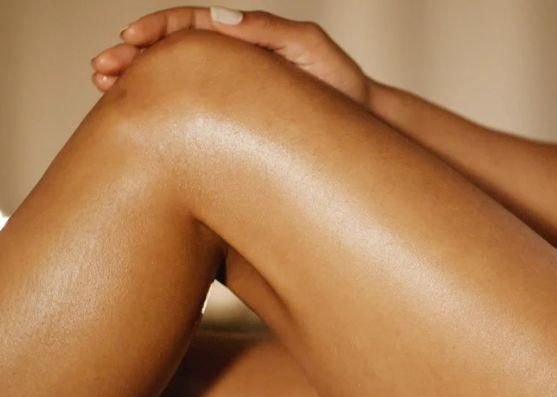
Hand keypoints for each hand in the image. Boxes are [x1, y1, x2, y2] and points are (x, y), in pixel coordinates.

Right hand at [90, 6, 372, 105]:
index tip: (129, 38)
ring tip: (105, 90)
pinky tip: (139, 123)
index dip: (156, 30)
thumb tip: (219, 18)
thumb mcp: (310, 49)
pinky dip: (163, 116)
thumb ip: (268, 31)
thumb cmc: (341, 87)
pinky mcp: (233, 124)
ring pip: (175, 84)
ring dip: (138, 84)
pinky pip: (191, 116)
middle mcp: (233, 63)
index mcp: (245, 39)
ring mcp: (231, 93)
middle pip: (172, 53)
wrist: (361, 125)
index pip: (190, 25)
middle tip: (101, 69)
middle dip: (133, 57)